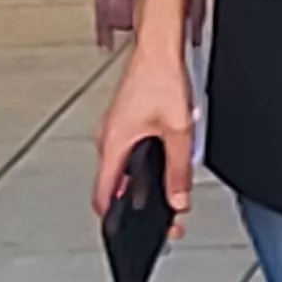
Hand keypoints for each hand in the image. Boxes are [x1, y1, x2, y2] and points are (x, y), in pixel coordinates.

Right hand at [89, 37, 196, 234]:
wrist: (158, 46)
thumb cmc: (160, 78)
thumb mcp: (178, 132)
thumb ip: (178, 170)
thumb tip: (177, 199)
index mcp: (114, 144)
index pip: (102, 195)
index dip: (115, 220)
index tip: (130, 234)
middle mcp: (108, 138)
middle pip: (114, 185)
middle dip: (137, 205)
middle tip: (164, 217)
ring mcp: (113, 128)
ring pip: (123, 167)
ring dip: (141, 182)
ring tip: (168, 189)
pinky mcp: (123, 120)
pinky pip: (128, 151)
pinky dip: (142, 163)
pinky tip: (163, 160)